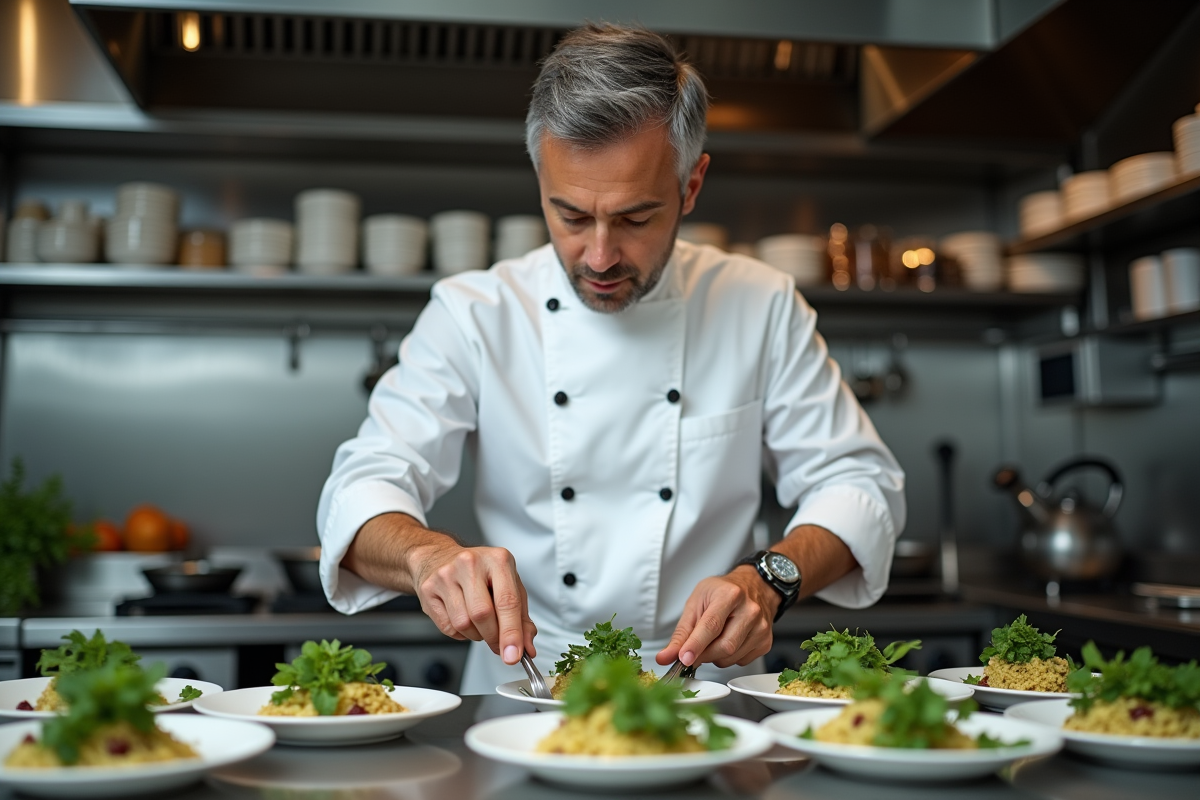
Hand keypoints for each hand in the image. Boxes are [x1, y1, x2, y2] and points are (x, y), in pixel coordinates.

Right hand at [411, 542, 536, 664]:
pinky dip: (460, 633)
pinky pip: (447, 627)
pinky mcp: (428, 589)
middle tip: (498, 644)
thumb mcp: (508, 586)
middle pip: (483, 614)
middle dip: (493, 637)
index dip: (511, 633)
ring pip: (463, 623)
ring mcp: (446, 575)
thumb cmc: (480, 573)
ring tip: (480, 624)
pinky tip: (464, 619)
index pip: (507, 602)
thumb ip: (521, 618)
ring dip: (476, 635)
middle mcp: (471, 563)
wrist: (440, 557)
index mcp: (497, 560)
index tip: (514, 655)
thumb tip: (527, 647)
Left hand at [656, 566, 778, 668]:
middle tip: (693, 651)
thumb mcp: (696, 602)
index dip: (696, 644)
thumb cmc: (723, 592)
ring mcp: (761, 627)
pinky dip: (728, 658)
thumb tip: (666, 657)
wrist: (754, 587)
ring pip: (731, 657)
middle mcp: (750, 610)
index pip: (711, 625)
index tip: (683, 659)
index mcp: (730, 595)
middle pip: (723, 646)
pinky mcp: (766, 642)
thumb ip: (681, 633)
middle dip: (703, 654)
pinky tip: (728, 640)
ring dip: (715, 657)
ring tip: (713, 639)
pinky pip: (741, 661)